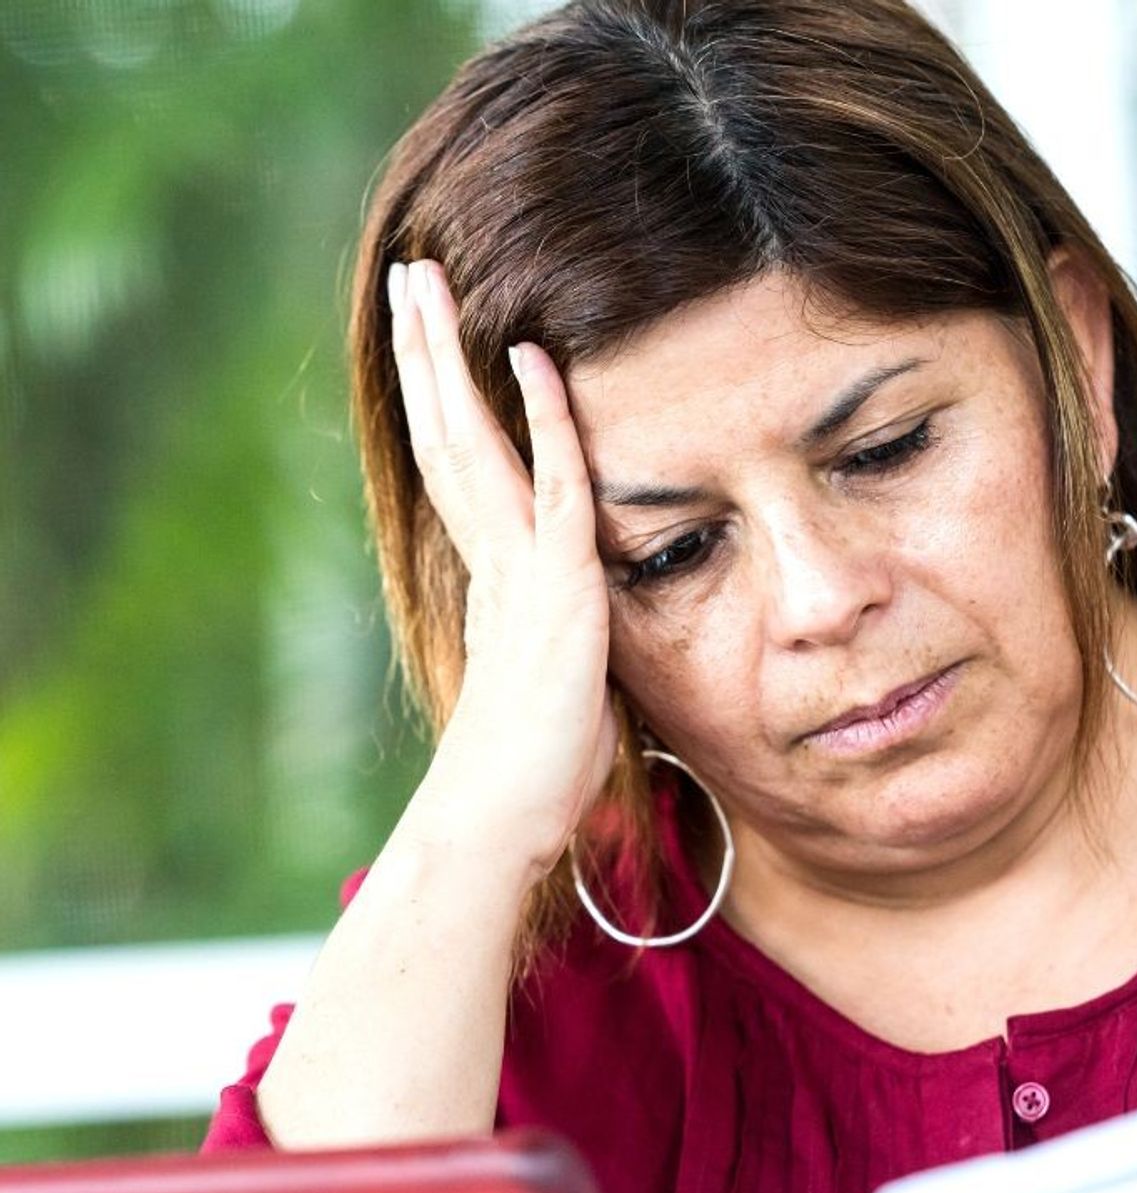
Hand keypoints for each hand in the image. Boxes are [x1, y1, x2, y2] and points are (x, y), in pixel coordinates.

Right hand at [388, 258, 618, 876]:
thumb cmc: (536, 775)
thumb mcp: (562, 685)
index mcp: (495, 578)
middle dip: (427, 354)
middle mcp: (495, 562)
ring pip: (476, 443)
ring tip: (428, 284)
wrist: (499, 824)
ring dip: (452, 360)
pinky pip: (556, 490)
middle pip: (448, 434)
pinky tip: (534, 364)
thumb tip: (579, 636)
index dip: (446, 399)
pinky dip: (545, 425)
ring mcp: (519, 573)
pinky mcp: (555, 594)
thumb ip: (565, 640)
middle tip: (410, 275)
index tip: (433, 338)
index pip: (462, 467)